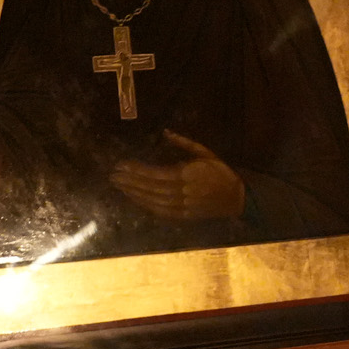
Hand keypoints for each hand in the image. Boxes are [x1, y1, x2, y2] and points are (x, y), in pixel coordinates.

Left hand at [110, 132, 245, 221]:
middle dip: (129, 182)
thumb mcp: (205, 153)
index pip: (155, 173)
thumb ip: (184, 143)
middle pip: (149, 187)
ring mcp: (182, 206)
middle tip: (113, 176)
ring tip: (119, 186)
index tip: (120, 165)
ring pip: (152, 200)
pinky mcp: (182, 216)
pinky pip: (159, 211)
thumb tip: (165, 132)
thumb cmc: (220, 172)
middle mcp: (182, 191)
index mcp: (187, 174)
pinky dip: (145, 205)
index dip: (136, 170)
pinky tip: (134, 199)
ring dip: (133, 193)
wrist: (235, 198)